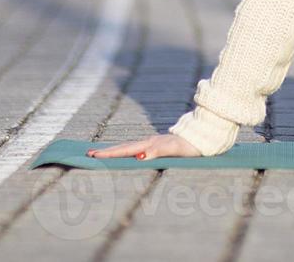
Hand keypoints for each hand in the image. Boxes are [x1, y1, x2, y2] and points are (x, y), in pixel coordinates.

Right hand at [86, 131, 201, 160]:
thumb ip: (157, 151)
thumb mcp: (174, 149)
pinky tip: (126, 154)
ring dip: (115, 150)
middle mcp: (148, 142)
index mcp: (149, 144)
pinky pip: (137, 148)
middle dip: (106, 151)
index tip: (93, 155)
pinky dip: (126, 151)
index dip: (109, 153)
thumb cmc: (190, 146)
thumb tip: (139, 156)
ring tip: (101, 153)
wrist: (204, 136)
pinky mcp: (157, 145)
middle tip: (89, 153)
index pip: (125, 150)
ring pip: (129, 146)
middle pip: (124, 147)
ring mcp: (152, 142)